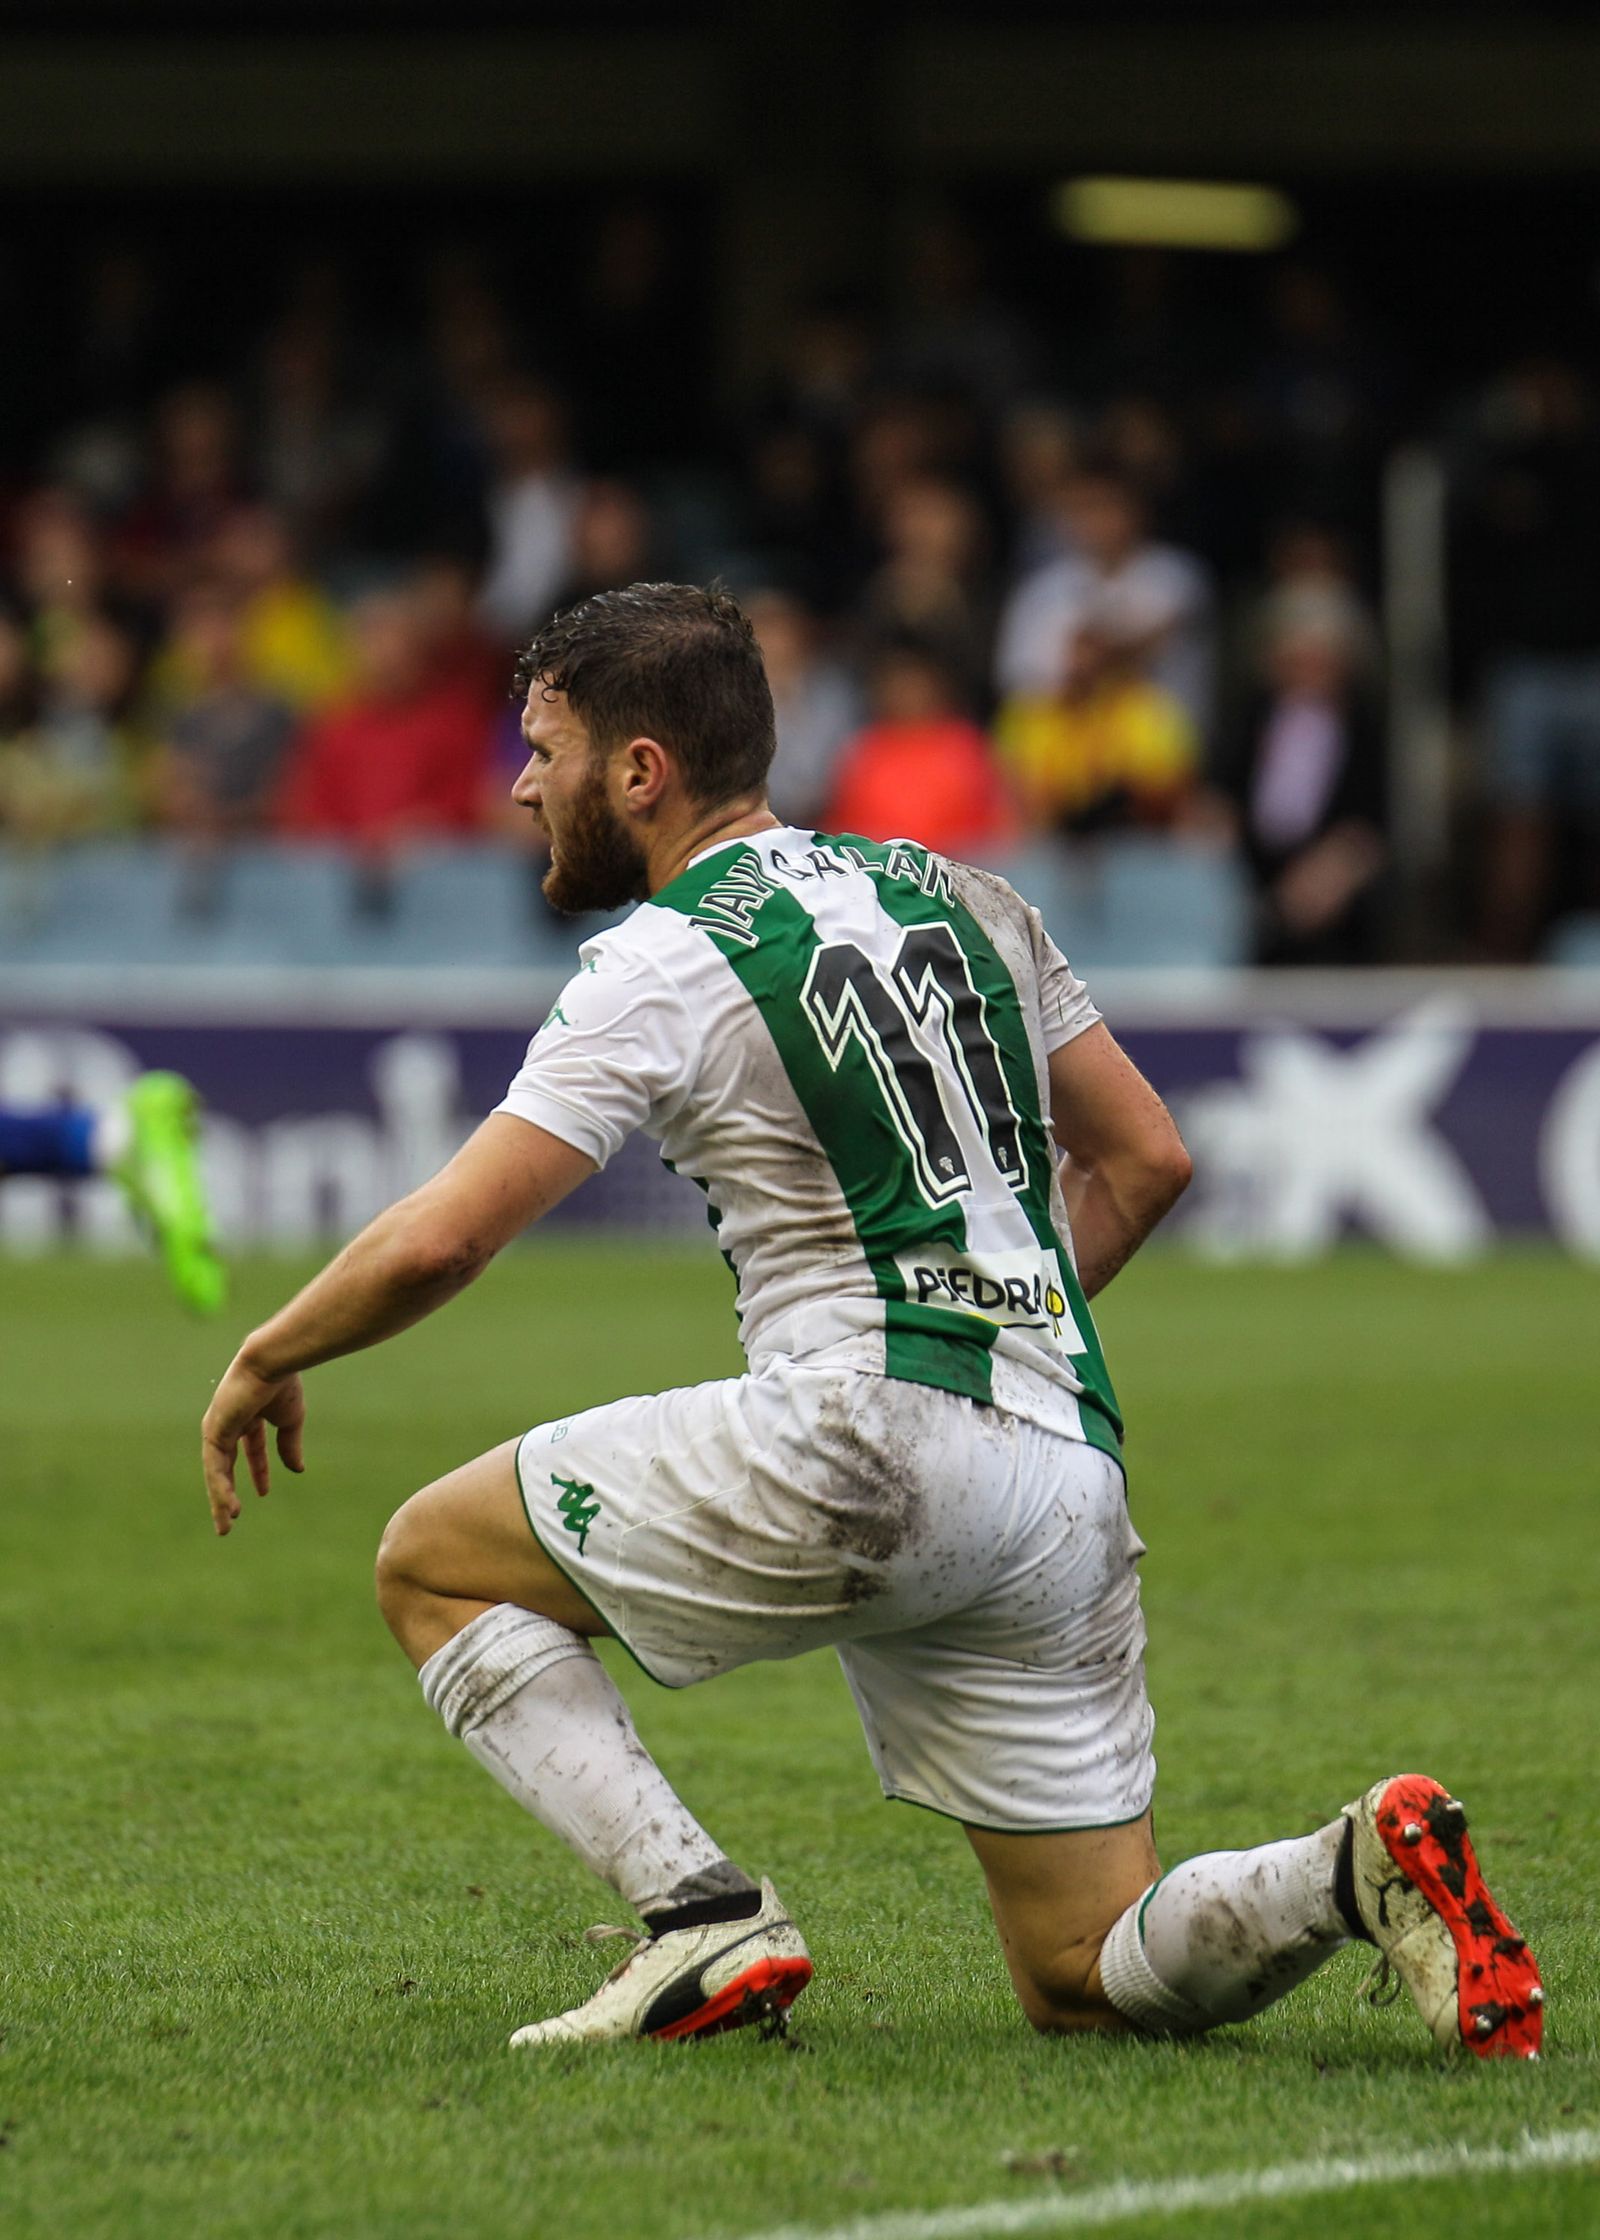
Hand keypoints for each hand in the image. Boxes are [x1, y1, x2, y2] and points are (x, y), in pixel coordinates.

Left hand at [202, 1355, 305, 1536]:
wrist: (271, 1363)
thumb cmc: (282, 1384)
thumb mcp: (290, 1420)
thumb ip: (289, 1445)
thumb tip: (297, 1470)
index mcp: (247, 1417)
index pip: (250, 1449)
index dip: (258, 1470)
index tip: (263, 1493)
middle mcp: (228, 1424)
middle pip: (225, 1466)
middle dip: (228, 1493)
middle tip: (231, 1520)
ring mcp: (217, 1429)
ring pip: (217, 1472)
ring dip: (221, 1499)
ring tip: (227, 1524)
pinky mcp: (213, 1433)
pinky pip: (215, 1468)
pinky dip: (221, 1488)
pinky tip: (227, 1506)